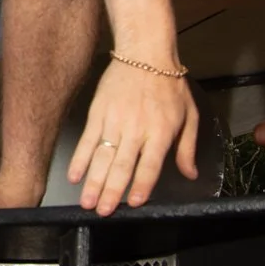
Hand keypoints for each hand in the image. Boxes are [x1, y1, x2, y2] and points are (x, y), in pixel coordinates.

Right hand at [68, 57, 200, 216]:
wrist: (145, 53)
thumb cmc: (170, 85)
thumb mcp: (189, 115)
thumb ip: (187, 147)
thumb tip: (191, 174)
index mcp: (161, 131)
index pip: (150, 165)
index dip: (142, 185)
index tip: (134, 203)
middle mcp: (137, 129)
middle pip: (122, 166)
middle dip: (111, 191)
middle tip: (103, 212)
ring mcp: (115, 121)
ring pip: (103, 156)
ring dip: (93, 181)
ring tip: (86, 202)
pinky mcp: (98, 113)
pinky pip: (87, 140)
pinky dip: (79, 159)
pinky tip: (73, 176)